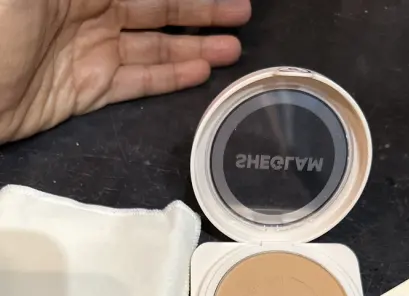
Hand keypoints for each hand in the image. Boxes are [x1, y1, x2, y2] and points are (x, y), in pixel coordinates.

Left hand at [0, 0, 250, 142]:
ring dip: (193, 49)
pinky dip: (168, 78)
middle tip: (240, 18)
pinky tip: (197, 74)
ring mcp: (89, 52)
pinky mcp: (86, 91)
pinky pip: (136, 82)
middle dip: (200, 14)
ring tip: (232, 52)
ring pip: (153, 48)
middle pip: (157, 10)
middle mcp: (90, 10)